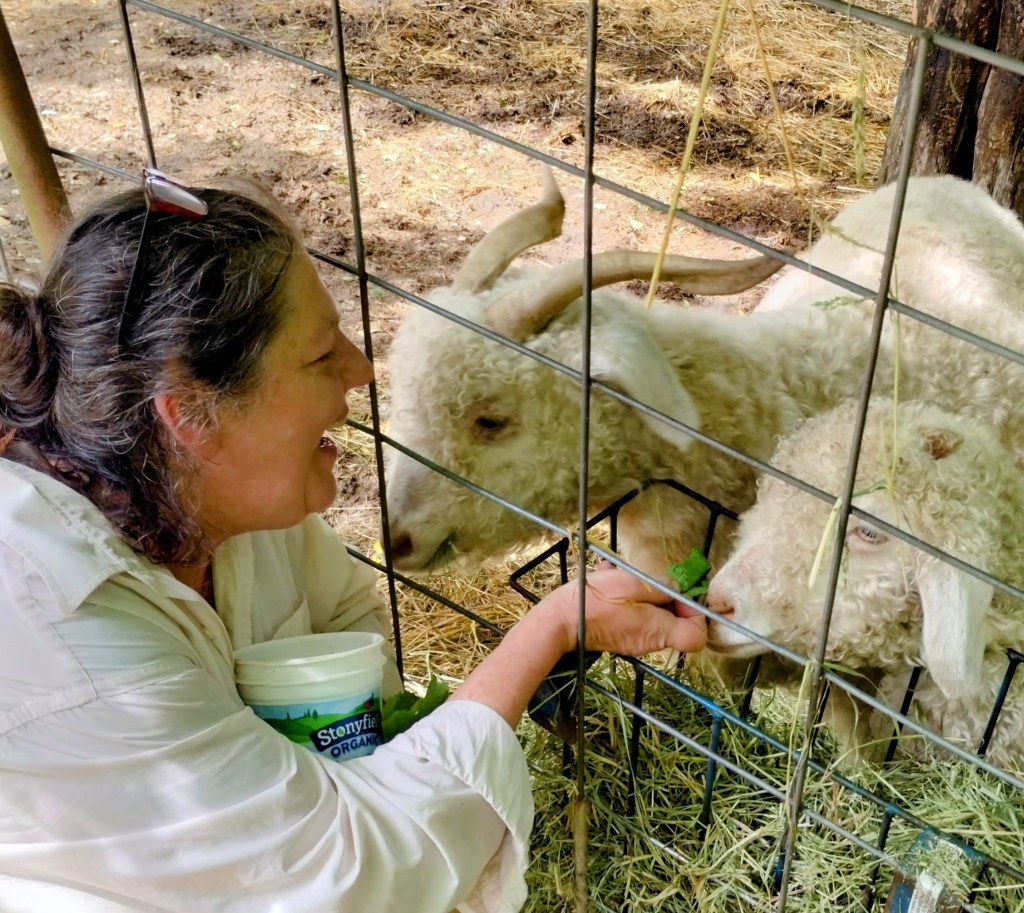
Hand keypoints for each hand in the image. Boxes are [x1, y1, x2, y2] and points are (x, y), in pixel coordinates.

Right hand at [544, 561, 707, 657]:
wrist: (561, 622)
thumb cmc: (599, 600)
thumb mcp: (635, 583)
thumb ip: (664, 587)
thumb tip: (679, 590)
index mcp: (660, 631)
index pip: (697, 636)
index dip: (695, 614)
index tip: (679, 594)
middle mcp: (651, 642)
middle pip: (675, 623)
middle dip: (667, 598)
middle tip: (649, 581)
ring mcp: (634, 642)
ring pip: (653, 617)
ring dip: (644, 594)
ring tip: (623, 575)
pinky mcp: (619, 637)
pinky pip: (634, 617)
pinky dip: (628, 600)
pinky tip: (610, 580)